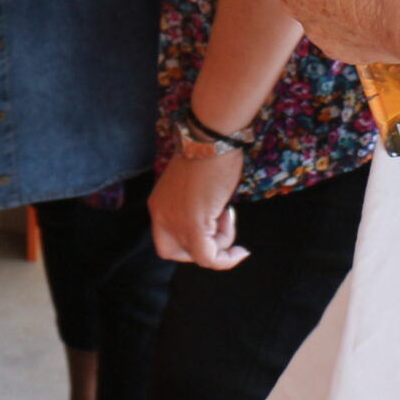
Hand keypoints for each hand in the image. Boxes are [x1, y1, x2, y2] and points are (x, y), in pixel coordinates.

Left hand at [149, 151, 248, 268]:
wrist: (210, 140)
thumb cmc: (209, 154)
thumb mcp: (194, 186)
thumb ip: (193, 206)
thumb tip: (211, 222)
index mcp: (158, 205)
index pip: (166, 241)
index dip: (188, 244)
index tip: (211, 229)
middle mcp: (161, 216)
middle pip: (176, 253)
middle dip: (201, 248)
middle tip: (219, 228)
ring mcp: (175, 222)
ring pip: (199, 255)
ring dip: (222, 242)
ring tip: (228, 214)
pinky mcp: (193, 226)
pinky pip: (209, 258)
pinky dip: (227, 259)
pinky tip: (241, 251)